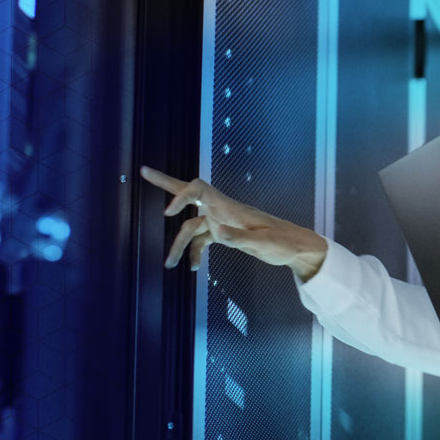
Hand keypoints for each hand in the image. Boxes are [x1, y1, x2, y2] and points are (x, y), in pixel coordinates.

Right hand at [139, 166, 327, 278]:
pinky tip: (194, 268)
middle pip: (189, 193)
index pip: (198, 189)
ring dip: (178, 245)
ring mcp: (222, 221)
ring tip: (168, 264)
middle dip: (165, 184)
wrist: (296, 247)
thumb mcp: (264, 243)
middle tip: (143, 171)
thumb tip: (217, 234)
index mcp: (229, 207)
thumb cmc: (283, 242)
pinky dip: (195, 252)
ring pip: (191, 227)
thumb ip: (239, 238)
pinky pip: (202, 240)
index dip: (181, 195)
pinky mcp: (225, 233)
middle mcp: (222, 210)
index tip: (169, 213)